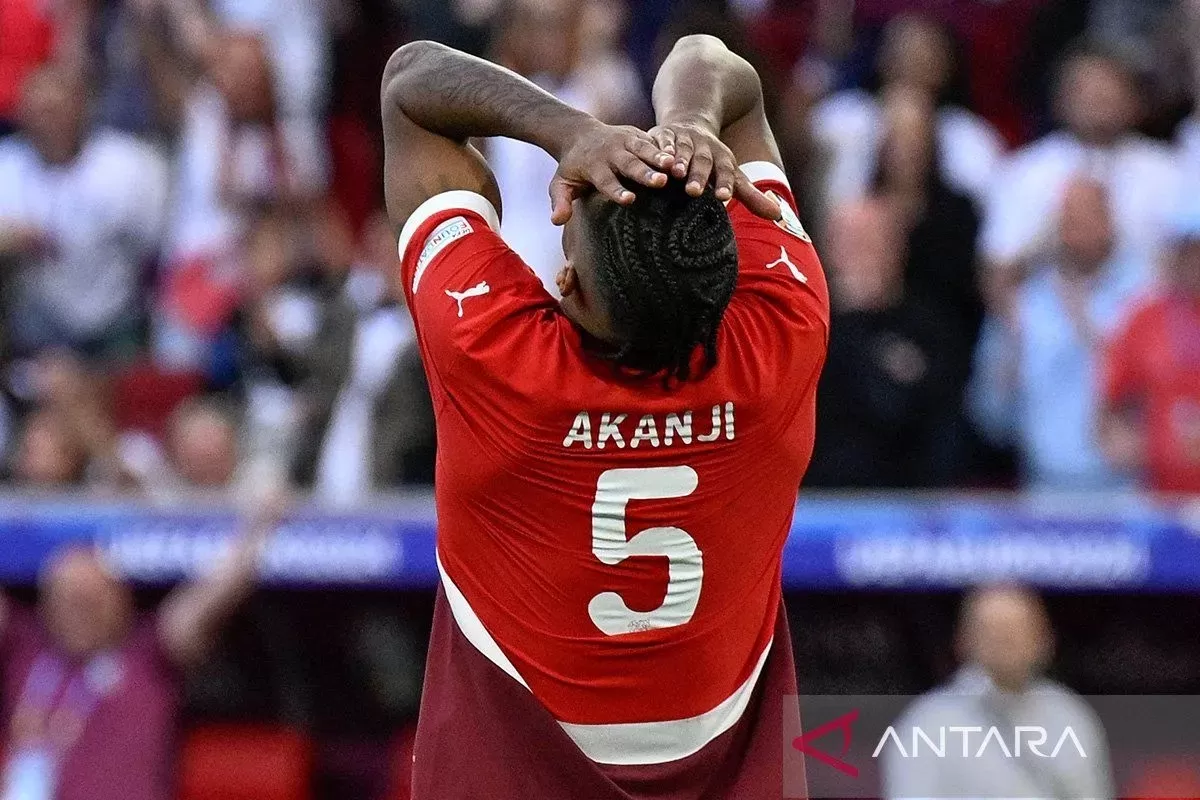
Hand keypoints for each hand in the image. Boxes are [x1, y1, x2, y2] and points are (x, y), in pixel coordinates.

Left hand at [549, 122, 673, 224]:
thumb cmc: (572, 168)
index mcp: (593, 166)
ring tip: (675, 166)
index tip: (629, 200)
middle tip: (661, 181)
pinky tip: (682, 157)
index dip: (617, 190)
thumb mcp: (560, 184)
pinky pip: (654, 141)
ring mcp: (625, 141)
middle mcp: (611, 152)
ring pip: (644, 149)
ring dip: (659, 157)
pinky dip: (667, 148)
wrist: (580, 134)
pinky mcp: (637, 134)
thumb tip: (556, 221)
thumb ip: (560, 202)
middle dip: (645, 172)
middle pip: (629, 163)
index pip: (606, 180)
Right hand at [649, 119, 780, 219]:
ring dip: (678, 161)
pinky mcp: (664, 135)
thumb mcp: (733, 174)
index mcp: (722, 159)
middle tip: (693, 191)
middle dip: (699, 175)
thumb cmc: (713, 162)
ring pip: (682, 150)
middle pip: (704, 162)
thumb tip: (778, 217)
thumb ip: (752, 197)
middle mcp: (704, 148)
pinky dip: (656, 150)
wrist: (691, 124)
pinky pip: (660, 143)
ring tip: (672, 175)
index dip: (724, 184)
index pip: (726, 172)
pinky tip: (650, 160)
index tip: (723, 198)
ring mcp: (683, 140)